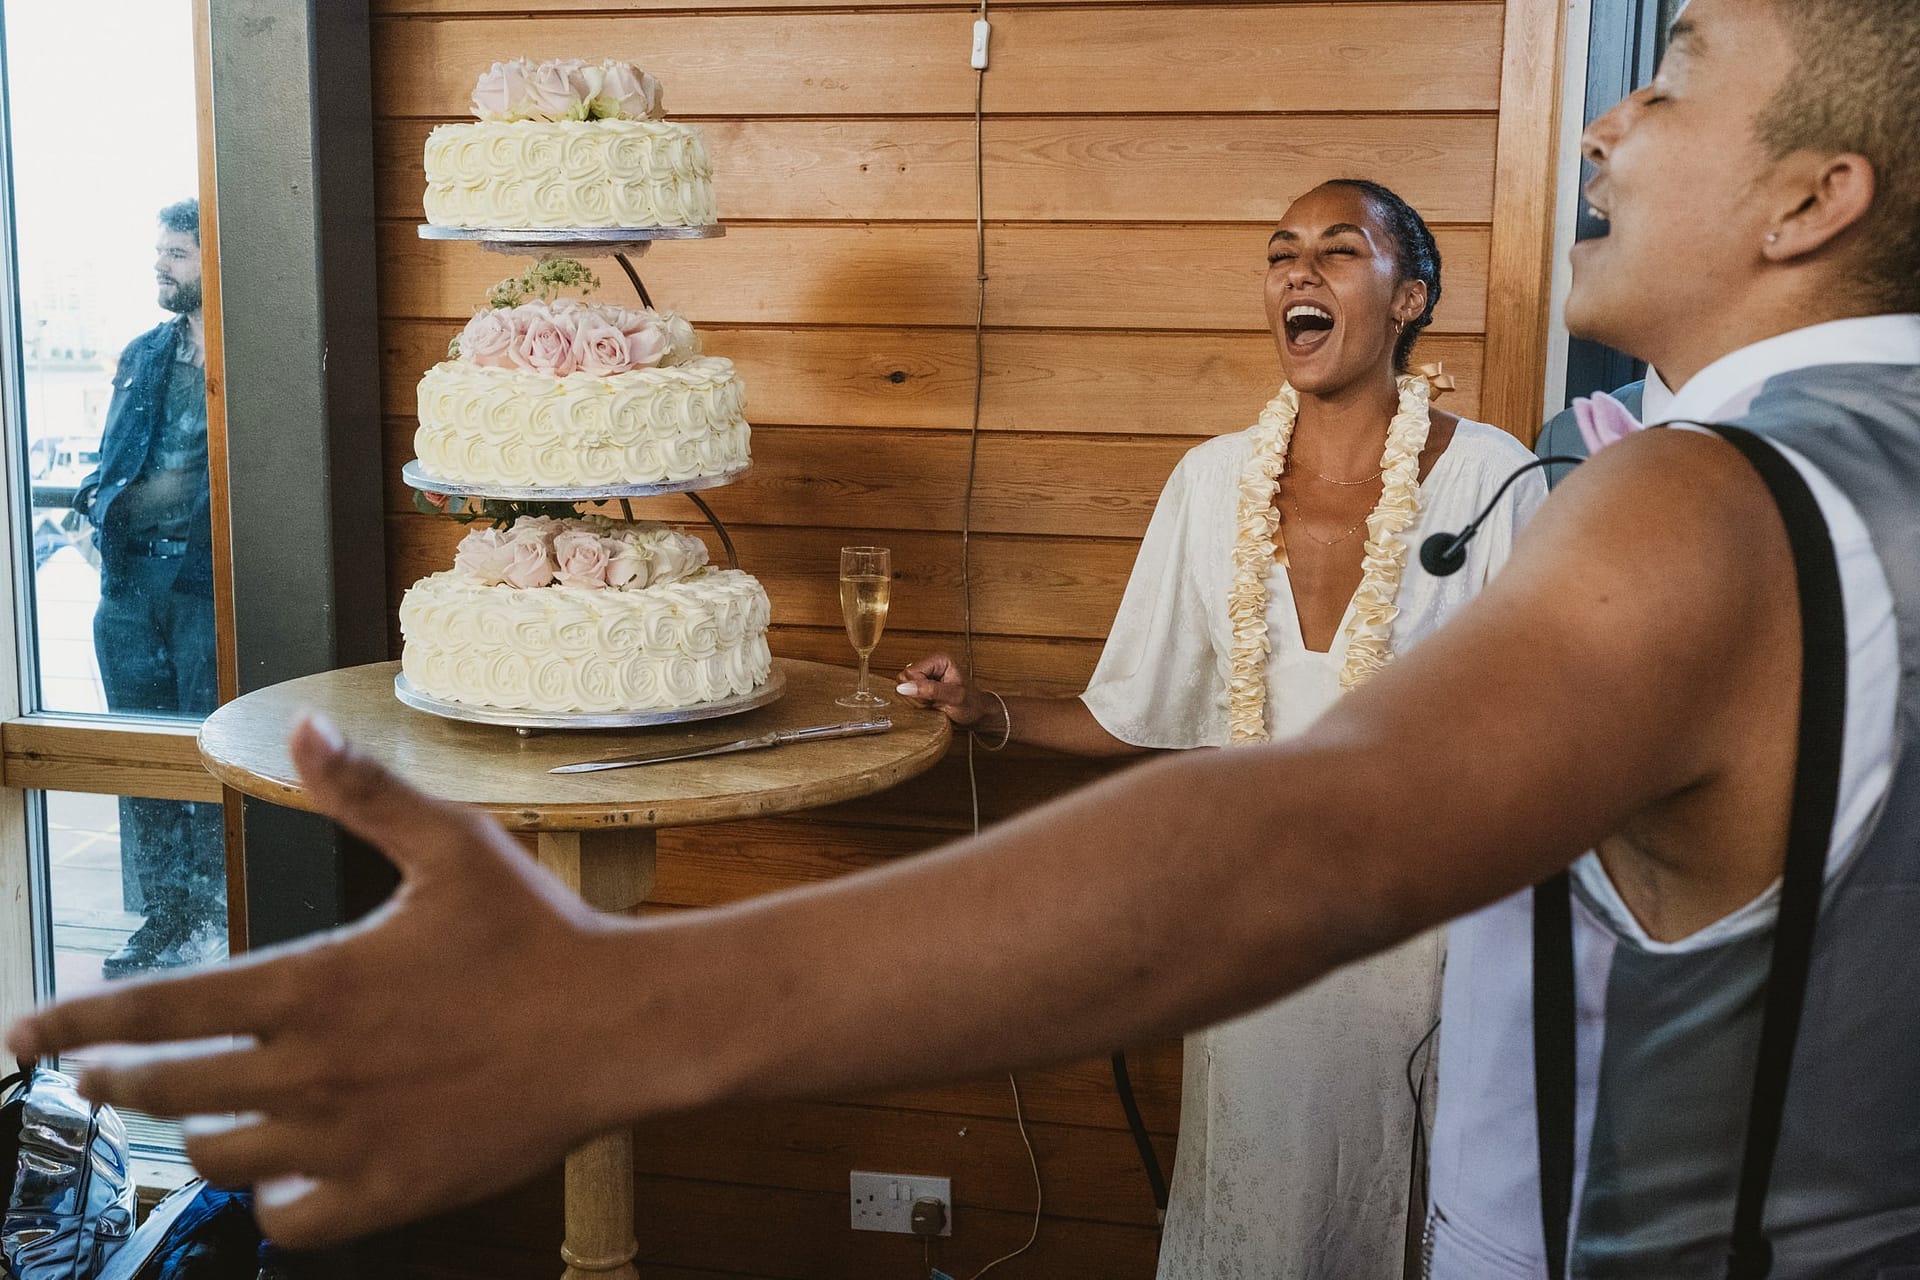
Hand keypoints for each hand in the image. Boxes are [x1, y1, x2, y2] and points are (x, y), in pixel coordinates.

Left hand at [4, 717, 630, 1246]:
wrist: (618, 1028)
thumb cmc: (539, 933)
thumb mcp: (454, 844)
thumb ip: (365, 793)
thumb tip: (305, 729)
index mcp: (313, 983)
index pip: (155, 1008)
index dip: (75, 1020)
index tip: (24, 1032)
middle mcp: (312, 1067)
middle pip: (165, 1091)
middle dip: (114, 1082)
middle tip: (97, 1076)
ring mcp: (347, 1138)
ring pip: (217, 1159)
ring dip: (193, 1136)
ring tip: (197, 1117)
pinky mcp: (390, 1191)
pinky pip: (289, 1219)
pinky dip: (270, 1201)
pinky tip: (281, 1175)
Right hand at [896, 653, 995, 729]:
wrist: (977, 715)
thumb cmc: (971, 704)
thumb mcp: (954, 698)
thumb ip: (930, 690)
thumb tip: (904, 687)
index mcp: (939, 659)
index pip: (910, 672)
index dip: (918, 689)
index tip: (935, 697)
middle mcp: (930, 664)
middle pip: (904, 679)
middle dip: (917, 695)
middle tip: (935, 701)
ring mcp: (925, 674)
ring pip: (903, 688)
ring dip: (917, 700)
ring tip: (934, 703)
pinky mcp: (921, 684)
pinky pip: (906, 694)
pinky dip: (916, 703)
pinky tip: (930, 705)